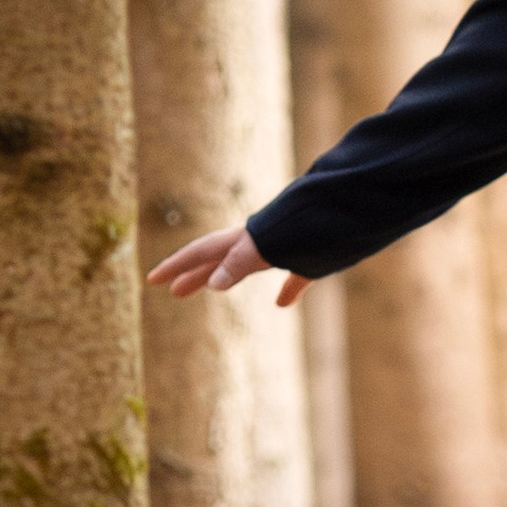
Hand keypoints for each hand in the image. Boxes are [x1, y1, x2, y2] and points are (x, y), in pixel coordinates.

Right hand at [147, 222, 309, 310]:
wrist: (355, 204)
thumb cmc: (314, 221)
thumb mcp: (273, 244)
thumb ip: (243, 260)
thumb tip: (214, 285)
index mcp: (247, 237)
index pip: (203, 251)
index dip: (177, 265)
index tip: (152, 280)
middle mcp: (261, 239)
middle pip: (219, 258)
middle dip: (194, 274)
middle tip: (173, 292)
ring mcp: (286, 245)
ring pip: (248, 264)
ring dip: (226, 277)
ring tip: (211, 289)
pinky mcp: (312, 256)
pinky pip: (295, 275)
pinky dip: (287, 289)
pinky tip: (283, 303)